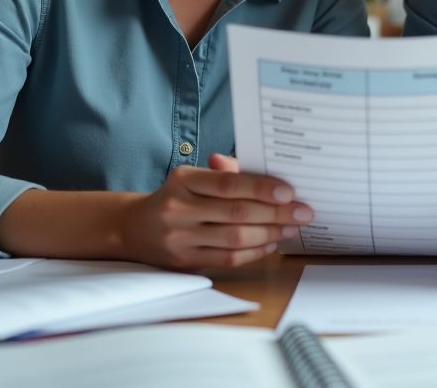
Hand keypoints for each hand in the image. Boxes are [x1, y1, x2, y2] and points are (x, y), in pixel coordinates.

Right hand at [123, 153, 313, 269]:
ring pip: (235, 238)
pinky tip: (271, 243)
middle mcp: (179, 209)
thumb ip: (226, 174)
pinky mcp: (184, 261)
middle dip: (276, 213)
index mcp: (183, 180)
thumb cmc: (175, 198)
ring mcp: (180, 238)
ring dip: (270, 233)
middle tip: (303, 211)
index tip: (289, 191)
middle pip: (237, 213)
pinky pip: (228, 258)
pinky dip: (254, 252)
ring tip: (291, 227)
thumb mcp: (193, 178)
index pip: (228, 184)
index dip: (261, 188)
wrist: (133, 228)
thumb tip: (265, 175)